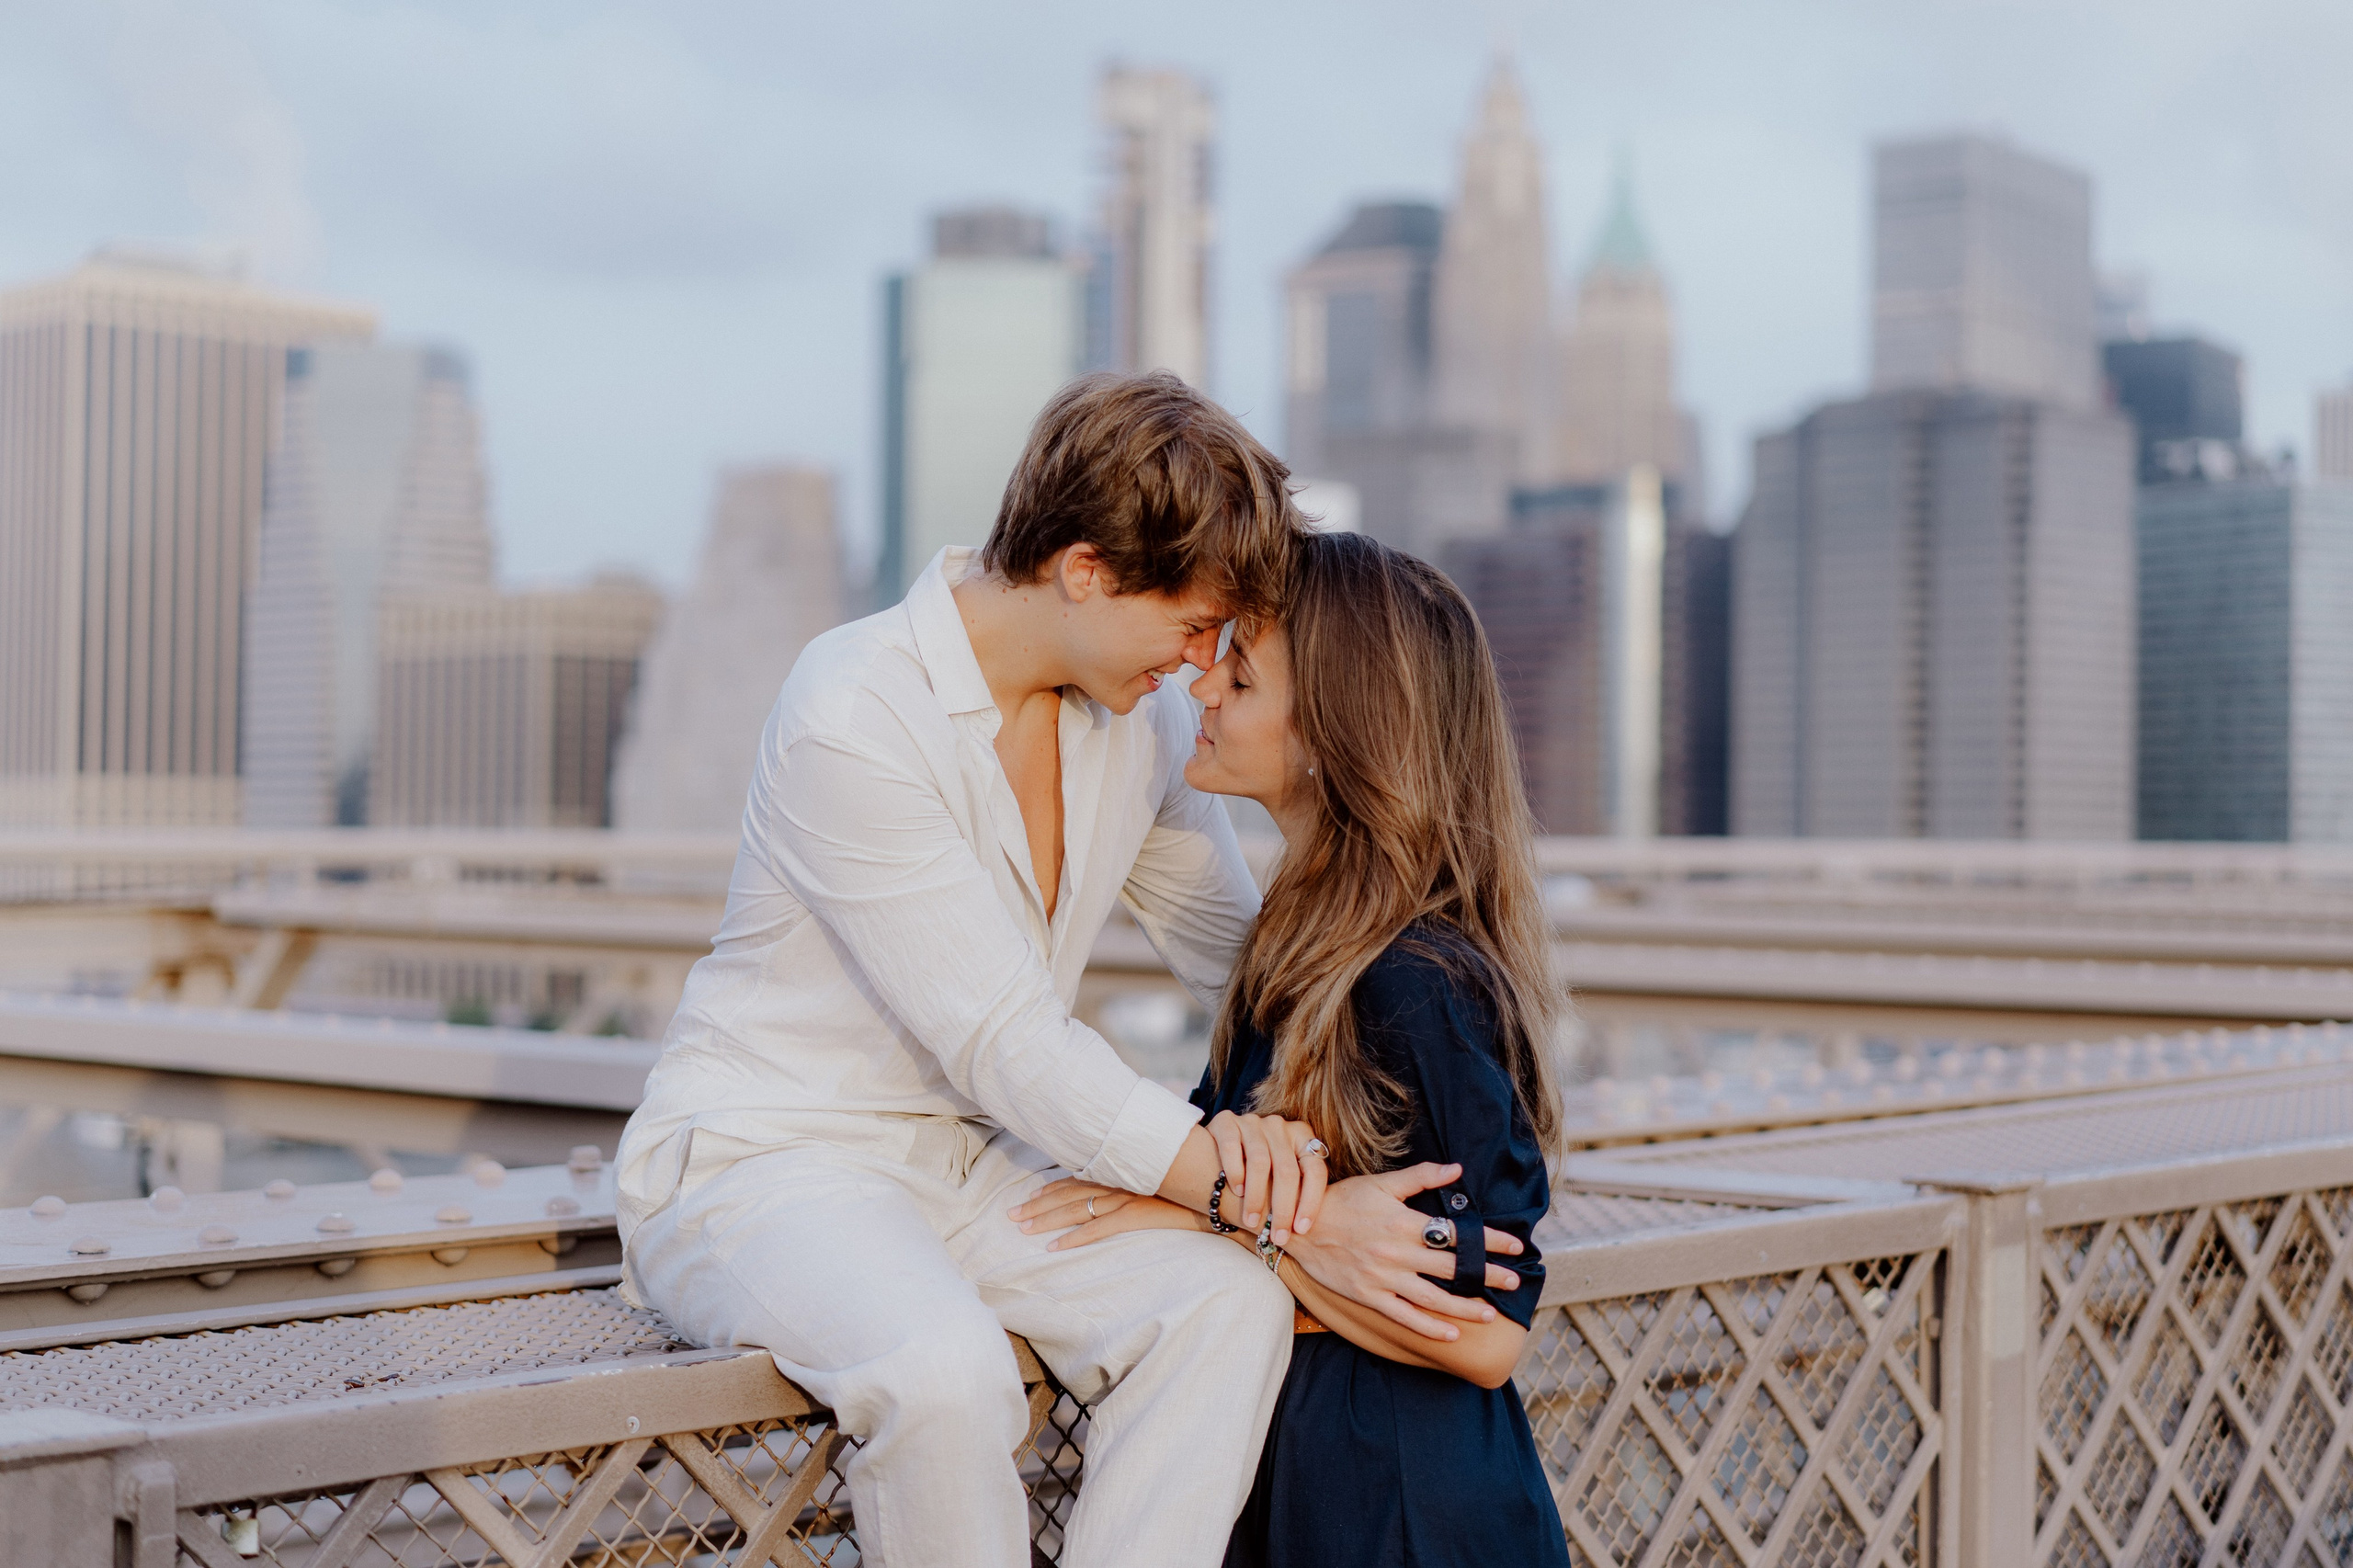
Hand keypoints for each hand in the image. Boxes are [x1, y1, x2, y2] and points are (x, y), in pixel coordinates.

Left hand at [1010, 1179, 1207, 1250]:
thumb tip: (1129, 1189)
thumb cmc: (1195, 1187)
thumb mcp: (1162, 1179)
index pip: (1078, 1179)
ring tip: (1022, 1229)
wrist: (1221, 1192)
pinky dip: (1073, 1237)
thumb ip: (1142, 1181)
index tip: (1029, 1198)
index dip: (1051, 1190)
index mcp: (1124, 1171)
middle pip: (1069, 1193)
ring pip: (1076, 1208)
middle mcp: (1120, 1180)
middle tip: (1011, 1215)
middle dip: (1038, 1205)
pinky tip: (1053, 1246)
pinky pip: (1097, 1229)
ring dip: (1046, 1220)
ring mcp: (1127, 1197)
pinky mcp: (1137, 1214)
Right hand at [1202, 1110, 1328, 1245]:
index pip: (1315, 1170)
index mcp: (1303, 1137)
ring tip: (1251, 1221)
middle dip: (1283, 1208)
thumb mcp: (1282, 1180)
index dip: (1311, 1201)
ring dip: (1256, 1197)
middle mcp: (1280, 1126)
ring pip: (1260, 1162)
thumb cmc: (1260, 1176)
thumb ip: (1295, 1194)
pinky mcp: (1226, 1122)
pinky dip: (1235, 1172)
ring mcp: (1253, 1122)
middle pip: (1287, 1170)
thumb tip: (1303, 1232)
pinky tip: (1237, 1191)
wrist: (1214, 1153)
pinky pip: (1232, 1147)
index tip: (1301, 1229)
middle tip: (1277, 1236)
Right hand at [1282, 1163, 1526, 1341]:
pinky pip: (1405, 1316)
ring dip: (1466, 1307)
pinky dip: (1429, 1327)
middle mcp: (1398, 1252)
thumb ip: (1420, 1177)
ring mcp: (1384, 1277)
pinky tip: (1451, 1334)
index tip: (1515, 1246)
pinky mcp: (1369, 1296)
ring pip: (1434, 1298)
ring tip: (1490, 1315)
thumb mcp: (1380, 1183)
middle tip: (1515, 1281)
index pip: (1457, 1232)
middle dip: (1488, 1274)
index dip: (1489, 1240)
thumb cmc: (1341, 1201)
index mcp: (1404, 1222)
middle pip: (1453, 1267)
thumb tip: (1456, 1168)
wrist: (1297, 1227)